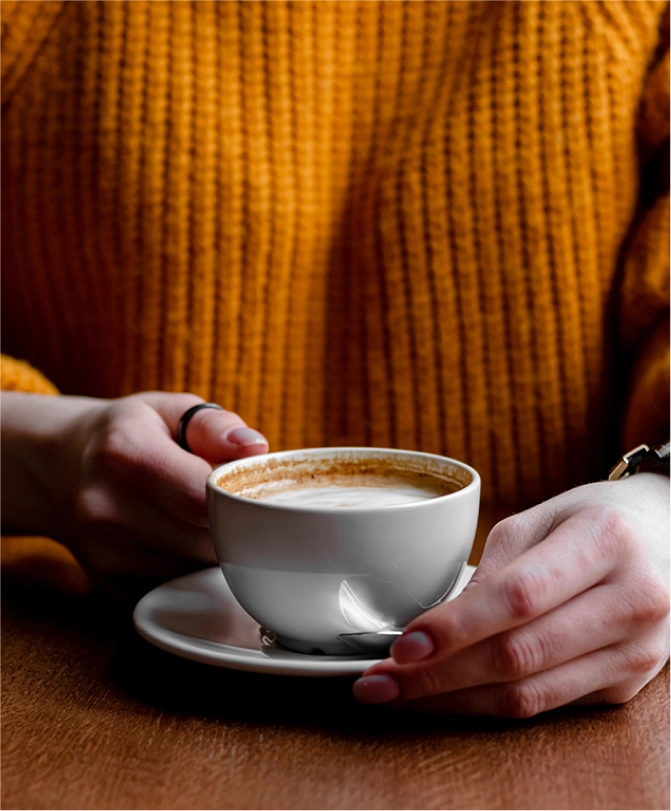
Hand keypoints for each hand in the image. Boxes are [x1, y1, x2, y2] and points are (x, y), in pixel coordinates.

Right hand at [1, 391, 268, 596]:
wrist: (60, 468)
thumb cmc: (129, 434)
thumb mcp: (168, 411)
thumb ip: (215, 426)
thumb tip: (255, 449)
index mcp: (124, 452)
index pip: (204, 496)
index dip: (241, 495)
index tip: (252, 487)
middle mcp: (105, 508)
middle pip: (207, 538)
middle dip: (234, 523)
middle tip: (233, 500)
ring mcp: (104, 555)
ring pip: (199, 569)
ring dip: (216, 549)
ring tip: (202, 516)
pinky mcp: (113, 588)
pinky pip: (181, 586)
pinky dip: (194, 567)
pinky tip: (181, 539)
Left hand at [353, 475, 668, 716]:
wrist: (663, 541)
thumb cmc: (588, 521)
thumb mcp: (536, 521)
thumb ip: (489, 572)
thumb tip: (430, 630)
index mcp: (605, 541)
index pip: (518, 597)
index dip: (455, 628)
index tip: (402, 645)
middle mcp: (632, 600)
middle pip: (518, 656)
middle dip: (438, 676)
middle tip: (378, 683)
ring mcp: (636, 652)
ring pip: (528, 695)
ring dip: (453, 701)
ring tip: (399, 695)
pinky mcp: (627, 686)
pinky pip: (544, 706)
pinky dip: (486, 706)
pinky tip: (448, 696)